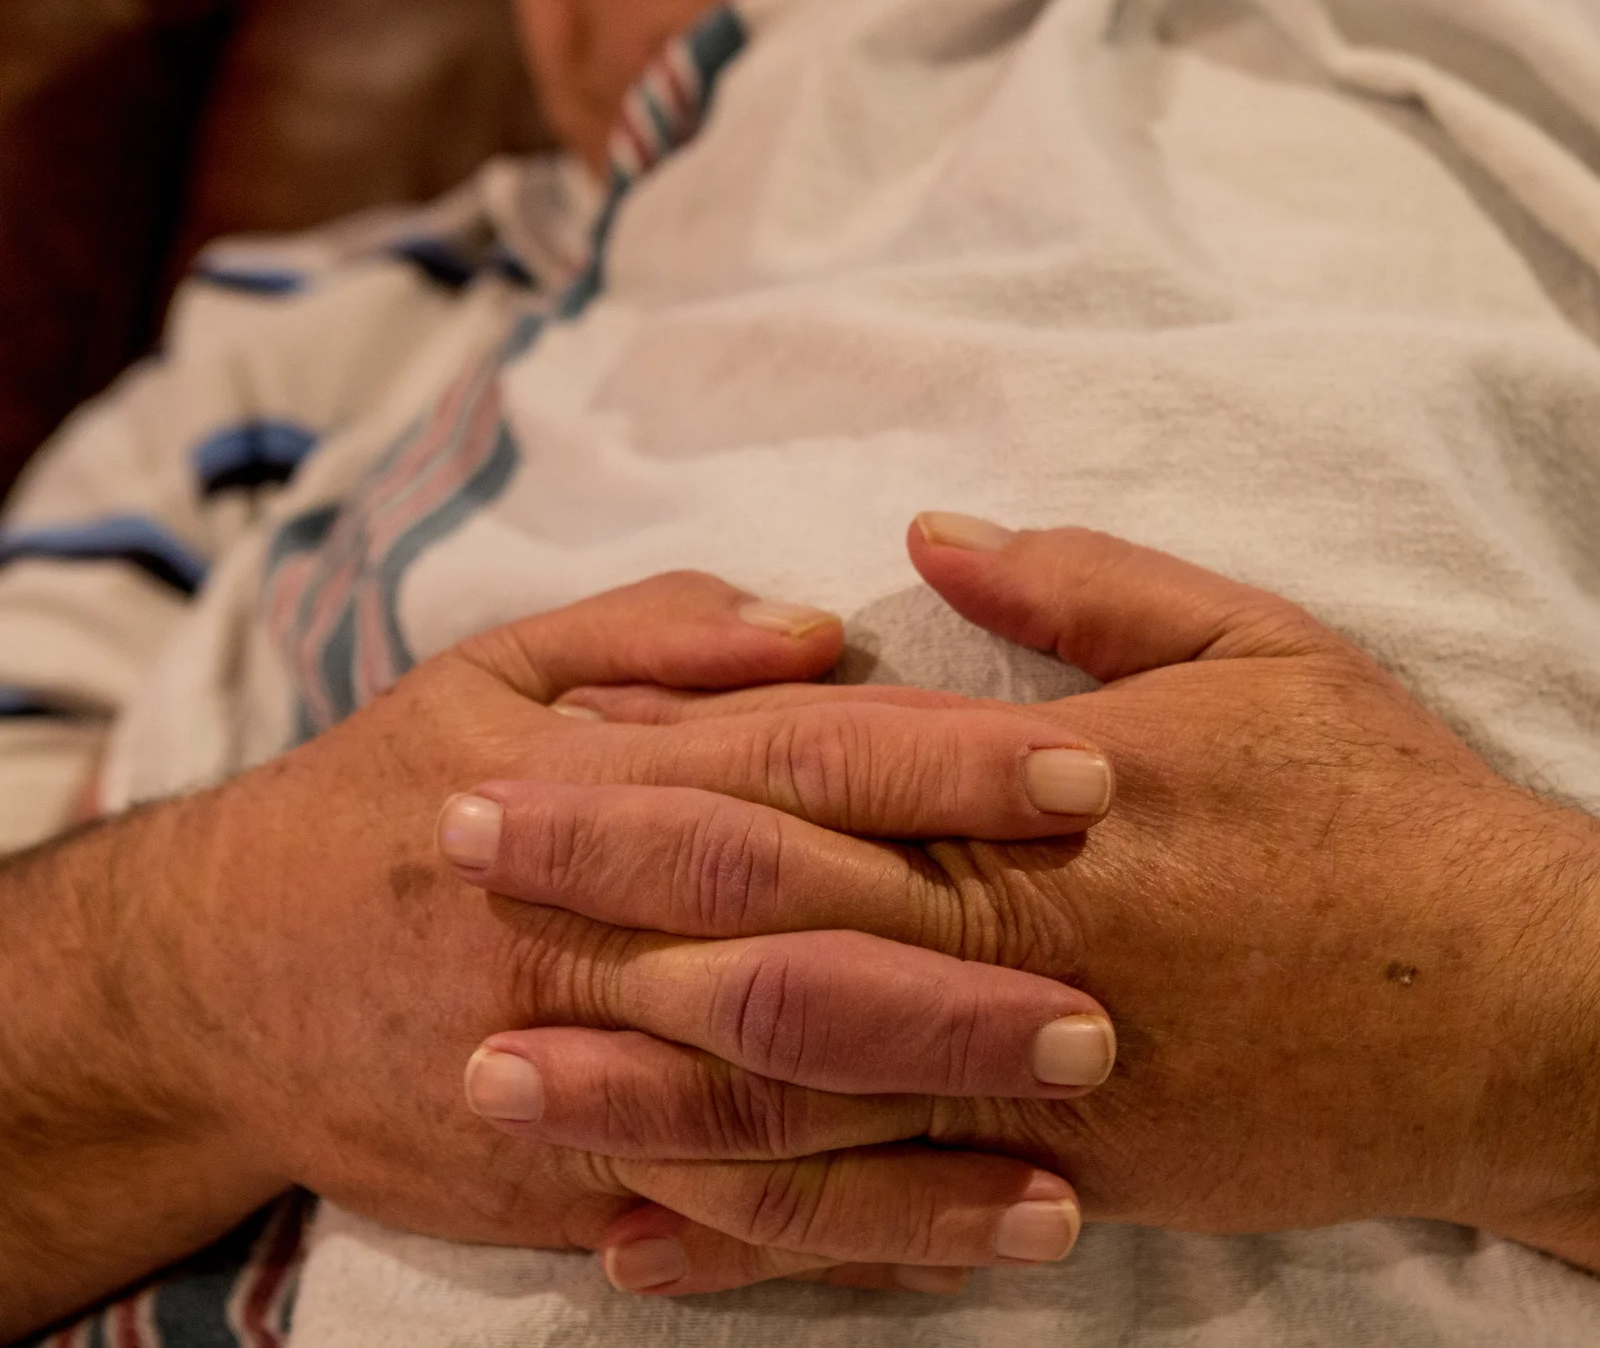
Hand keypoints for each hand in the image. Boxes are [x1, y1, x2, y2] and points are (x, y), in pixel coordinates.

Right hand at [106, 573, 1125, 1291]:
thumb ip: (661, 637)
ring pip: (768, 1122)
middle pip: (801, 952)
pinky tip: (963, 1251)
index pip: (804, 766)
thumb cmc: (384, 802)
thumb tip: (821, 627)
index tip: (1094, 774)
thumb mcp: (493, 674)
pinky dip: (842, 1244)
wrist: (210, 981)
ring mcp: (573, 1075)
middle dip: (962, 984)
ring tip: (1072, 1185)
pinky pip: (718, 1223)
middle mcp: (591, 934)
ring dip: (923, 1158)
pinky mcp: (561, 1181)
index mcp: (597, 786)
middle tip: (1109, 1004)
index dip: (952, 770)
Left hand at [447, 520, 1599, 1291]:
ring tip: (492, 1072)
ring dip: (637, 1078)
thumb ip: (1086, 591)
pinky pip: (894, 1218)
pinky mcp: (1080, 1181)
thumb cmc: (1396, 808)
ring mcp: (1049, 1079)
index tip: (533, 744)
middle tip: (447, 878)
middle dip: (601, 898)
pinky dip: (766, 1233)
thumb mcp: (1262, 647)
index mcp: (1057, 796)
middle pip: (777, 918)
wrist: (1530, 1004)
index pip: (820, 769)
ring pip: (809, 1089)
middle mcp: (1031, 942)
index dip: (662, 759)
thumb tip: (925, 539)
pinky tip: (651, 1234)